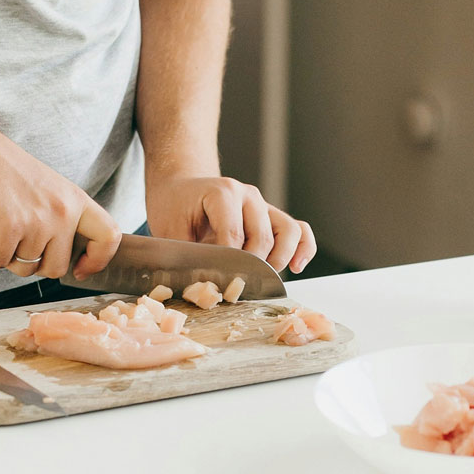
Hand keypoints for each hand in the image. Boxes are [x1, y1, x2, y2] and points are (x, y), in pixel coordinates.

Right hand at [0, 132, 120, 278]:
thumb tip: (63, 254)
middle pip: (58, 267)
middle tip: (15, 244)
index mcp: (74, 199)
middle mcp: (62, 211)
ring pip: (25, 268)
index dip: (98, 260)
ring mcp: (37, 221)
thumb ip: (60, 216)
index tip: (81, 269)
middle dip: (34, 264)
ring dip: (5, 256)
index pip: (109, 237)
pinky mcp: (9, 228)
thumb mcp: (46, 187)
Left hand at [145, 176, 315, 273]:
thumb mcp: (170, 230)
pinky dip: (304, 248)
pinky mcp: (271, 215)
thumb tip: (203, 284)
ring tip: (264, 277)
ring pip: (289, 231)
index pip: (234, 234)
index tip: (221, 282)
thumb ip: (186, 254)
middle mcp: (248, 195)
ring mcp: (262, 204)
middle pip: (262, 237)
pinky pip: (299, 229)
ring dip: (279, 259)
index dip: (229, 263)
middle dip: (252, 266)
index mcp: (222, 193)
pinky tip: (295, 267)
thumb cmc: (173, 207)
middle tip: (236, 285)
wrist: (180, 188)